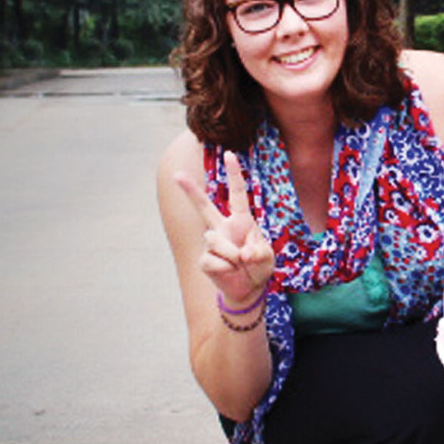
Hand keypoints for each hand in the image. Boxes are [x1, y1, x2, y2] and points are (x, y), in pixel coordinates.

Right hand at [174, 153, 274, 305]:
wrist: (248, 289)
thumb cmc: (259, 267)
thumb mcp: (267, 258)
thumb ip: (259, 252)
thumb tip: (242, 253)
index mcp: (241, 221)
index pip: (237, 193)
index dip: (234, 174)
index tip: (229, 154)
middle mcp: (223, 228)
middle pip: (204, 206)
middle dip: (190, 190)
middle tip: (176, 174)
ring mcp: (212, 243)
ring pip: (215, 240)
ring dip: (233, 255)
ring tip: (240, 264)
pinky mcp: (205, 259)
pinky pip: (212, 260)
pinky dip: (226, 269)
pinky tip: (230, 272)